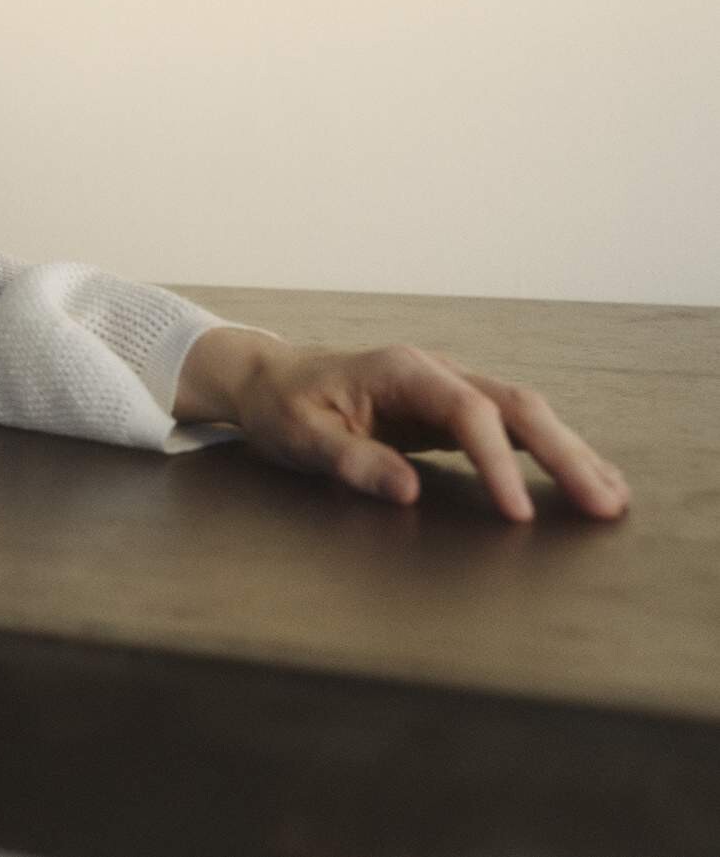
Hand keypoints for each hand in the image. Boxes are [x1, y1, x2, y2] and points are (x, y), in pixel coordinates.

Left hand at [229, 342, 629, 520]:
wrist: (272, 378)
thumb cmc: (283, 406)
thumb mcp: (300, 436)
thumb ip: (351, 461)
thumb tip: (407, 492)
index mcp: (401, 371)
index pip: (467, 412)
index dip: (497, 462)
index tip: (516, 514)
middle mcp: (436, 371)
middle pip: (517, 405)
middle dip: (564, 454)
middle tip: (603, 506)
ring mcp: (448, 387)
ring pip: (526, 414)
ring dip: (570, 453)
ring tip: (613, 499)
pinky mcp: (452, 409)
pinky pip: (512, 428)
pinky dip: (551, 452)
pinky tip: (583, 478)